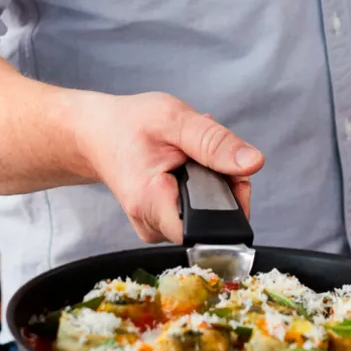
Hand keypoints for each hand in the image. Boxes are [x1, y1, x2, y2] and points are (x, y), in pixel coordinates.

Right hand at [70, 91, 263, 242]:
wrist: (97, 134)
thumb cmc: (129, 124)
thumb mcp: (174, 119)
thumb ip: (214, 142)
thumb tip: (253, 163)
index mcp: (151, 203)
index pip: (208, 230)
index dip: (232, 206)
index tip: (229, 176)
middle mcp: (152, 225)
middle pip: (213, 223)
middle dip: (225, 189)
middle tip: (207, 155)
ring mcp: (156, 229)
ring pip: (207, 219)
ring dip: (213, 187)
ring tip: (191, 158)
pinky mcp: (161, 226)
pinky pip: (196, 215)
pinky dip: (201, 192)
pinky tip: (187, 170)